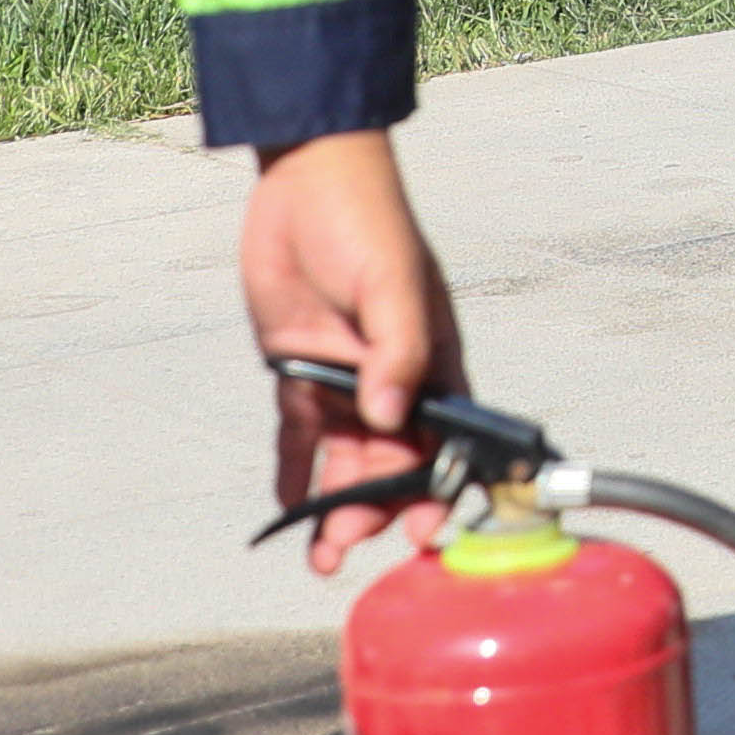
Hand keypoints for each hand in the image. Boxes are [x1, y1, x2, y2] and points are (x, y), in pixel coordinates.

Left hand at [243, 129, 464, 577]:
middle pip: (394, 462)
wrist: (304, 179)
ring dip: (338, 506)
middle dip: (378, 509)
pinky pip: (300, 436)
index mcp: (433, 361)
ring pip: (348, 459)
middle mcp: (393, 378)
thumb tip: (390, 418)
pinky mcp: (300, 369)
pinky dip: (296, 474)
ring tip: (322, 554)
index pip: (447, 440)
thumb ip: (396, 351)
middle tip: (349, 543)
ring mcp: (346, 377)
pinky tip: (288, 512)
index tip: (426, 532)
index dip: (440, 489)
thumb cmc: (365, 220)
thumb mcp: (389, 282)